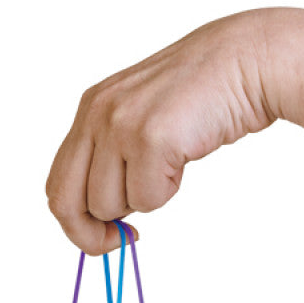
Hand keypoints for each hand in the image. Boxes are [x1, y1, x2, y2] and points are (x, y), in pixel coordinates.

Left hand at [45, 11, 274, 254]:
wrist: (246, 61)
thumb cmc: (201, 97)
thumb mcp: (141, 118)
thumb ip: (114, 157)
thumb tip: (103, 219)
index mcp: (90, 109)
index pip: (57, 183)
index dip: (74, 221)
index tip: (104, 235)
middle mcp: (96, 115)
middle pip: (66, 202)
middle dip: (91, 234)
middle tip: (122, 241)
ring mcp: (120, 126)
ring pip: (109, 206)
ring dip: (143, 200)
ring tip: (169, 165)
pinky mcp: (150, 139)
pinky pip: (146, 200)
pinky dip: (168, 192)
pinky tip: (184, 158)